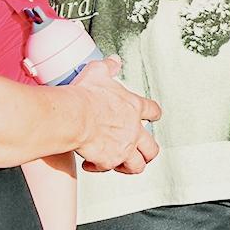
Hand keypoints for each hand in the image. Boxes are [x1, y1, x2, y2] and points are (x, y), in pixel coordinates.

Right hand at [68, 58, 162, 173]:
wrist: (75, 116)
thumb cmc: (85, 95)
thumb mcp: (98, 73)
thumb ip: (108, 67)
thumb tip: (114, 60)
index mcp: (134, 107)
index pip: (153, 111)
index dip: (154, 115)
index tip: (152, 118)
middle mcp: (134, 130)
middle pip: (152, 147)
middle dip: (148, 152)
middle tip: (141, 152)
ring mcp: (124, 147)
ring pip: (138, 165)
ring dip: (130, 165)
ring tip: (120, 164)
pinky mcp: (110, 161)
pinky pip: (109, 168)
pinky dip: (101, 167)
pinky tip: (92, 163)